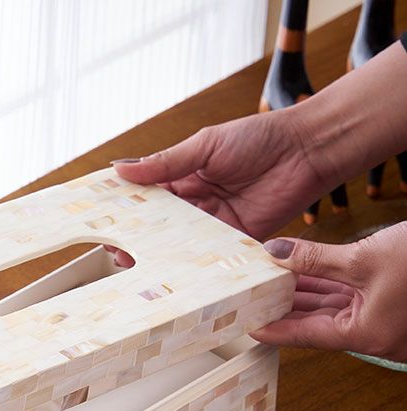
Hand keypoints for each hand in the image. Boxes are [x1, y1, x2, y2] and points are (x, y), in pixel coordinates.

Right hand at [107, 110, 330, 268]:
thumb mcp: (205, 146)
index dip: (127, 210)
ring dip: (161, 254)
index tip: (105, 222)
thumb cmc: (258, 138)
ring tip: (138, 264)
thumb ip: (165, 162)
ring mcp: (215, 223)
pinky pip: (210, 255)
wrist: (307, 151)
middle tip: (117, 252)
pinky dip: (194, 264)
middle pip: (160, 225)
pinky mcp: (235, 239)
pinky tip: (175, 272)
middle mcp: (197, 203)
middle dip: (139, 238)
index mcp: (185, 176)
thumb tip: (121, 169)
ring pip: (181, 243)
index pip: (148, 197)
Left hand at [250, 221, 406, 361]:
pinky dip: (325, 289)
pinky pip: (348, 302)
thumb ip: (315, 259)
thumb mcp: (362, 258)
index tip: (247, 325)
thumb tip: (277, 252)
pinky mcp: (388, 307)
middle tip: (252, 298)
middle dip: (284, 309)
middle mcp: (374, 336)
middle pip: (315, 326)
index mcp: (367, 335)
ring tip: (271, 282)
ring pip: (331, 312)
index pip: (305, 336)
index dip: (273, 329)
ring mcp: (382, 323)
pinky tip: (301, 277)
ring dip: (303, 296)